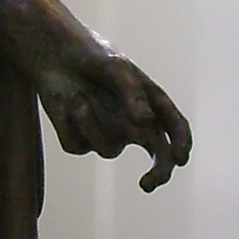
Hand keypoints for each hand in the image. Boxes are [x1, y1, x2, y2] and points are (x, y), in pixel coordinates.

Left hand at [35, 46, 192, 191]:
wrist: (56, 55)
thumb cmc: (93, 57)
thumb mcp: (115, 67)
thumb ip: (132, 93)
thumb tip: (145, 121)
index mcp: (151, 107)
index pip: (175, 129)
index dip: (181, 144)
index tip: (180, 157)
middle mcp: (134, 127)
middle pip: (158, 158)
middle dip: (157, 173)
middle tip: (148, 184)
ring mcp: (108, 136)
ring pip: (105, 149)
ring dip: (89, 122)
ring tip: (75, 95)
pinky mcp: (80, 142)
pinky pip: (76, 144)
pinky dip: (68, 120)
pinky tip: (63, 100)